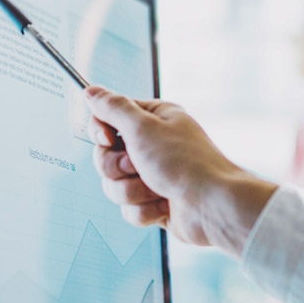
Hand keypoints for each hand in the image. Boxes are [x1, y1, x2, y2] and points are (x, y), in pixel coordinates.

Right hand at [85, 86, 276, 254]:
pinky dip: (144, 211)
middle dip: (117, 168)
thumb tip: (91, 91)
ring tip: (157, 189)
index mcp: (154, 120)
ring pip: (114, 186)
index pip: (107, 119)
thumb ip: (113, 108)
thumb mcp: (143, 127)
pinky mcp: (155, 204)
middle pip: (105, 157)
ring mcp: (154, 176)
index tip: (108, 139)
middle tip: (138, 166)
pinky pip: (129, 209)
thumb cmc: (184, 162)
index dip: (100, 132)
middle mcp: (153, 146)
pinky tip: (164, 207)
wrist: (212, 206)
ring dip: (132, 191)